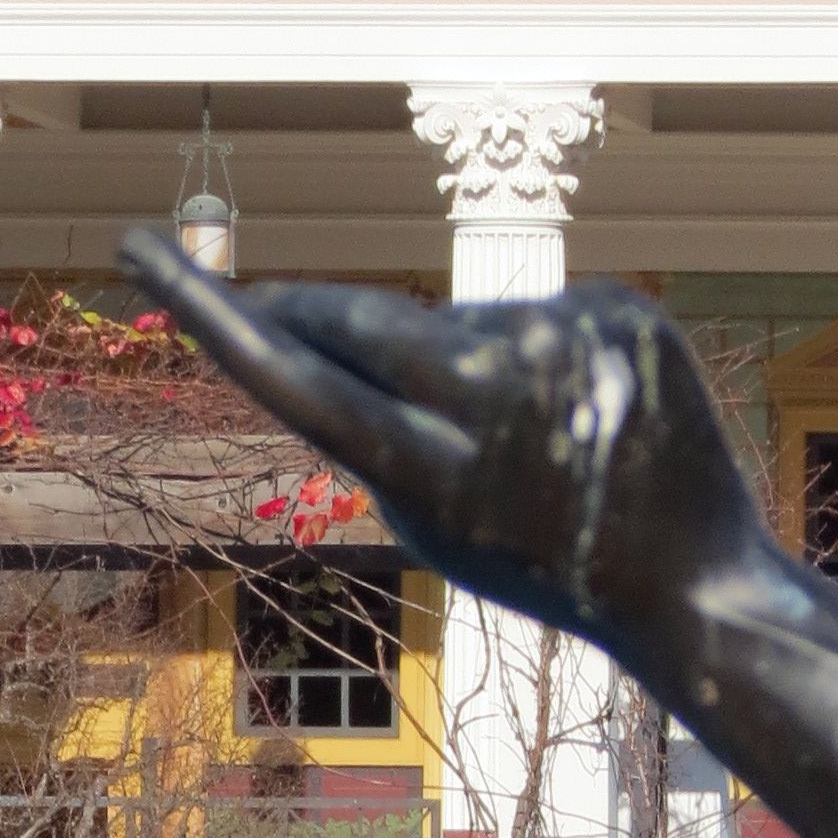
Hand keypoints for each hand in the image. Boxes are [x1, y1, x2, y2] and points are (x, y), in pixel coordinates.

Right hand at [120, 242, 762, 666]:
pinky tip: (578, 418)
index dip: (214, 318)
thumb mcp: (440, 533)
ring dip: (456, 366)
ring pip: (457, 324)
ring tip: (524, 442)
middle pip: (361, 321)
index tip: (142, 253)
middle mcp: (503, 401)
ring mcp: (568, 346)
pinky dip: (534, 359)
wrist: (695, 584)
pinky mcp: (618, 311)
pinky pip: (534, 316)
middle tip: (261, 301)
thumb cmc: (546, 566)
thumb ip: (371, 440)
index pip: (303, 384)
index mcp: (447, 483)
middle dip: (306, 312)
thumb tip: (311, 334)